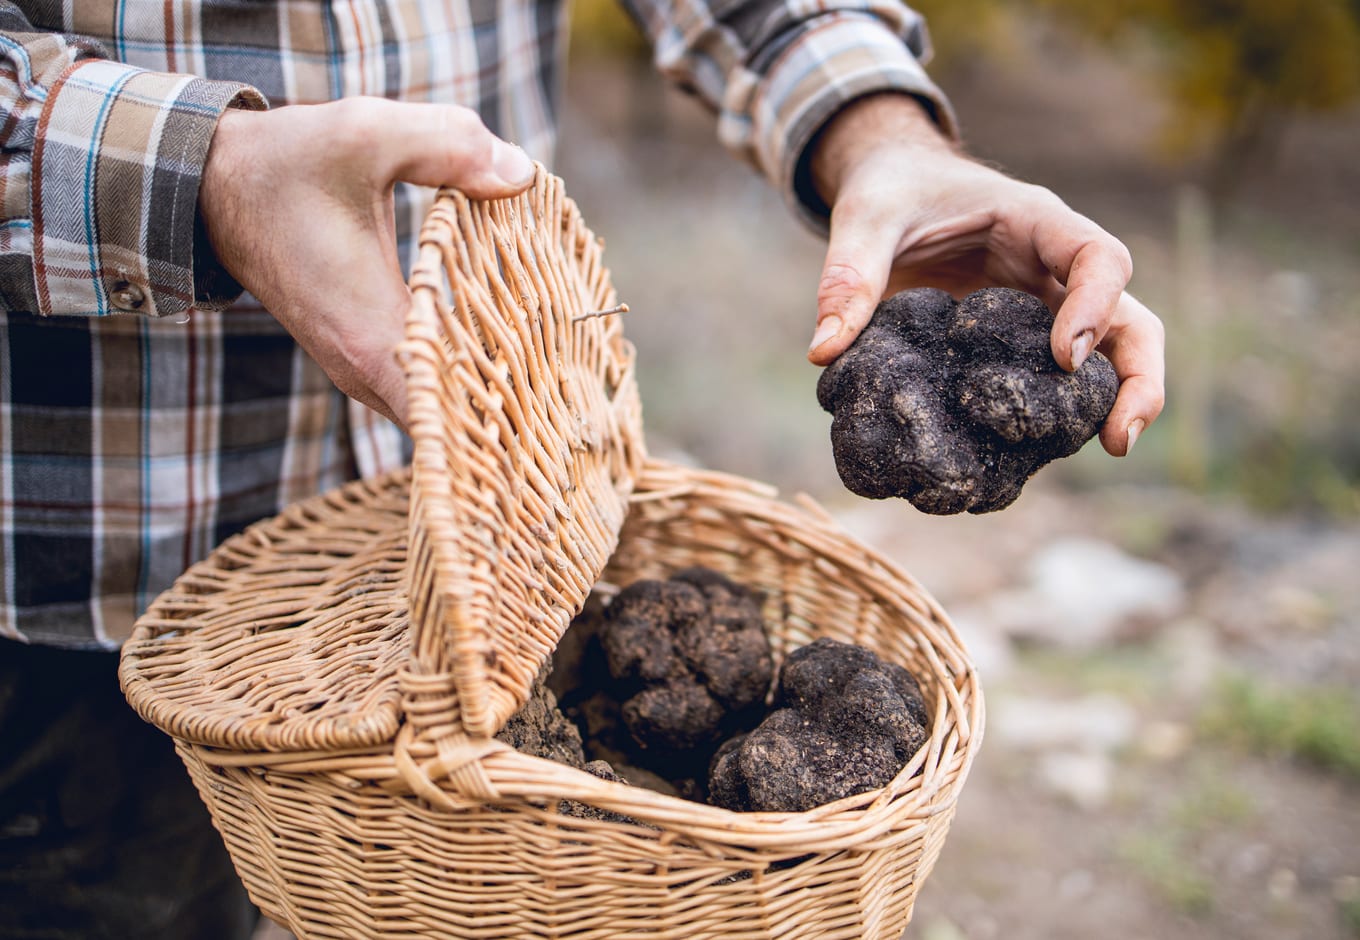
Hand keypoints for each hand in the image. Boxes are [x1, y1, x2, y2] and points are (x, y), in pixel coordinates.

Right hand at [198, 97, 536, 428]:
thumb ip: (449, 145)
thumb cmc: (288, 162)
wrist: (212, 185)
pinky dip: (462, 372)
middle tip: (573, 382)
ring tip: (551, 363)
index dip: (503, 412)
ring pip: (439, 407)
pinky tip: (506, 343)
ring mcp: (360, 371)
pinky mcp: (362, 357)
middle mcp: (363, 371)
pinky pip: (424, 386)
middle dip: (511, 404)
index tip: (553, 399)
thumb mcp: (368, 134)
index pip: (447, 412)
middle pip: (454, 421)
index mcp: (369, 334)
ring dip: (488, 388)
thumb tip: (524, 175)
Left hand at [807, 93, 1164, 455]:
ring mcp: (1046, 309)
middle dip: (1138, 376)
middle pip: (1130, 318)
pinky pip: (1054, 383)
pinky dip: (1054, 418)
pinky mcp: (1021, 344)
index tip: (1065, 358)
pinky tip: (1031, 458)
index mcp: (1035, 223)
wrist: (893, 188)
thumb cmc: (891, 191)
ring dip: (1117, 404)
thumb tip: (823, 353)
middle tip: (1120, 438)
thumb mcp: (865, 218)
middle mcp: (1056, 269)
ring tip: (1109, 451)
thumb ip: (848, 275)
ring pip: (1111, 357)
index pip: (1097, 256)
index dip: (1094, 305)